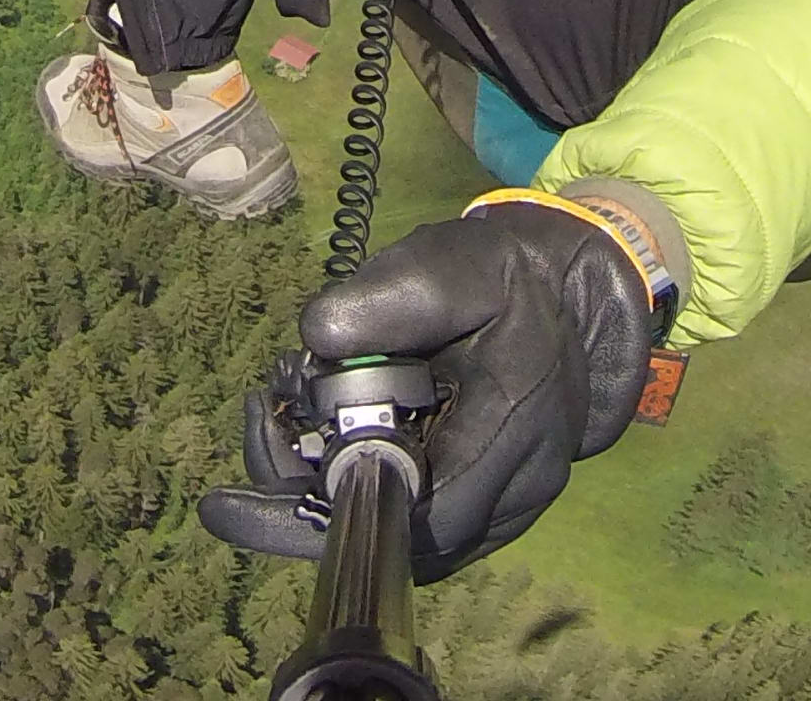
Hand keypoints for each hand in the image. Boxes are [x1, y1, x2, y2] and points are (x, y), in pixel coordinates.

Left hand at [205, 200, 657, 579]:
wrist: (569, 301)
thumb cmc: (503, 279)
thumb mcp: (448, 263)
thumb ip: (387, 295)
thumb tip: (318, 338)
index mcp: (513, 420)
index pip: (425, 505)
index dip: (339, 503)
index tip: (265, 474)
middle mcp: (519, 485)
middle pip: (405, 542)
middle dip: (315, 514)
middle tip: (241, 477)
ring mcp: (509, 510)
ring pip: (407, 547)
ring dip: (333, 512)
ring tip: (276, 446)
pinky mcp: (490, 514)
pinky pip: (417, 533)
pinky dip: (364, 505)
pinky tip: (316, 459)